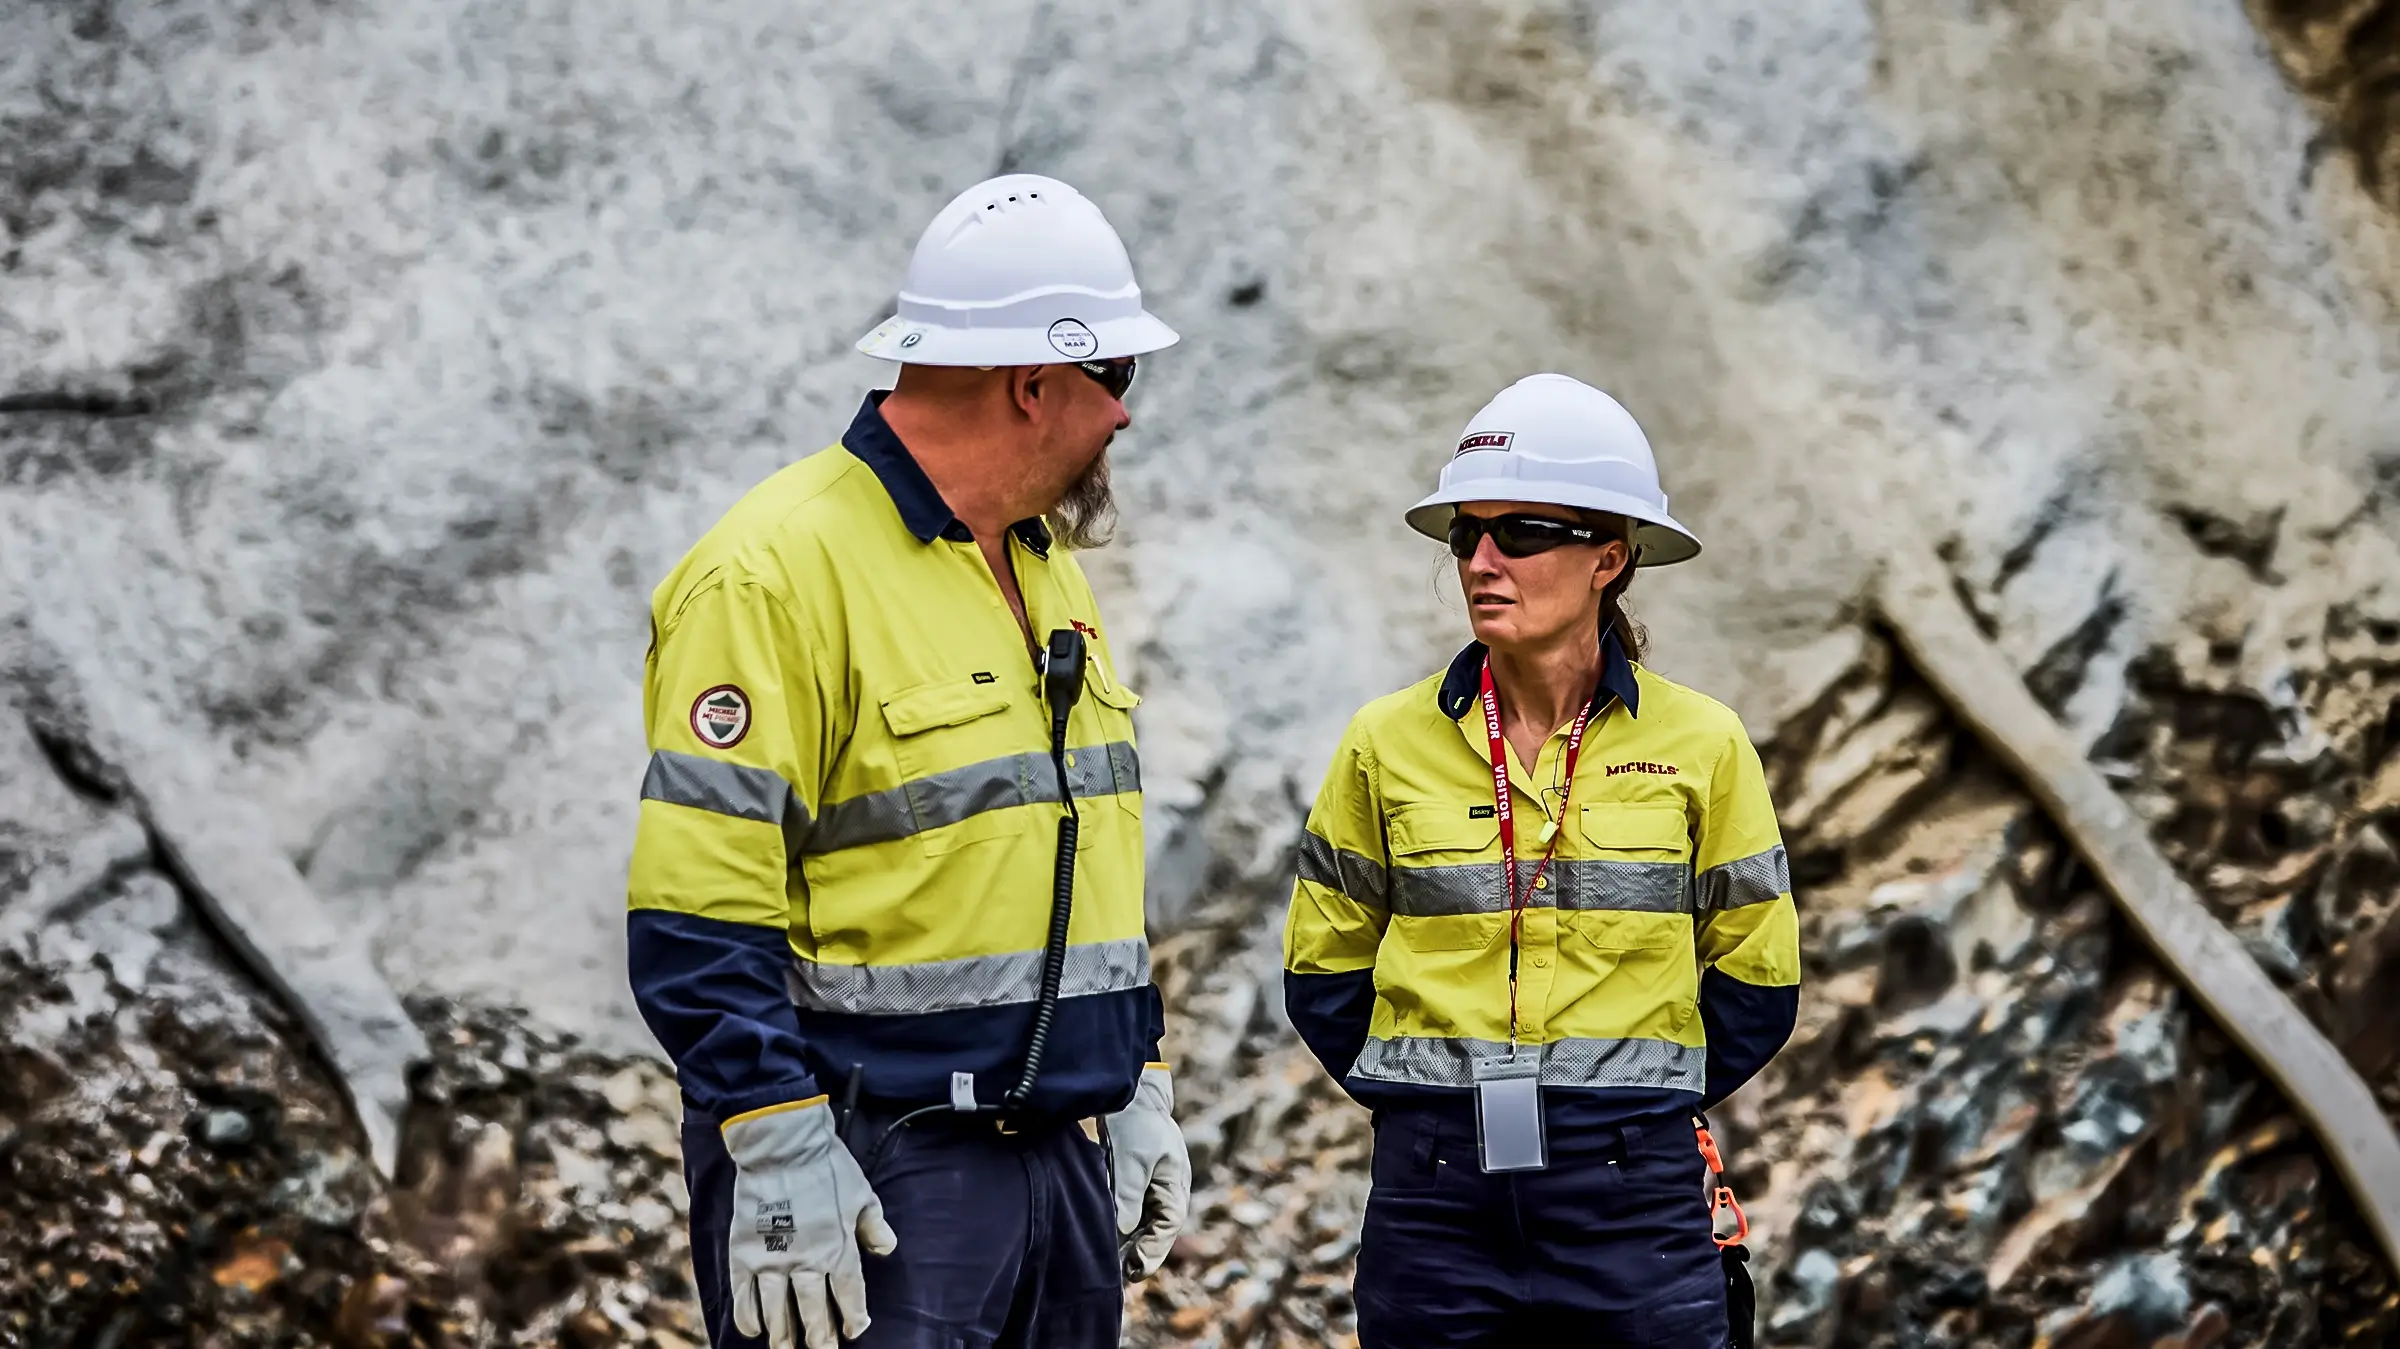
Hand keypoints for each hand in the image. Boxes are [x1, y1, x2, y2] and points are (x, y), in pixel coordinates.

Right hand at [721, 1099, 897, 1348]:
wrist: (782, 1146)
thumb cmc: (827, 1166)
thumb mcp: (862, 1194)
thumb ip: (874, 1226)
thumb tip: (887, 1249)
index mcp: (839, 1249)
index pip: (849, 1295)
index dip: (853, 1317)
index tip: (855, 1330)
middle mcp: (806, 1262)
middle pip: (813, 1312)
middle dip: (820, 1337)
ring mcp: (772, 1260)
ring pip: (778, 1312)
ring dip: (784, 1336)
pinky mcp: (743, 1254)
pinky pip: (744, 1296)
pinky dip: (749, 1317)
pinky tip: (755, 1330)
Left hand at [1103, 1064, 1189, 1280]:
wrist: (1129, 1091)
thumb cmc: (1135, 1123)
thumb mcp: (1130, 1162)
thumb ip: (1128, 1197)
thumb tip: (1123, 1230)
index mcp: (1175, 1183)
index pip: (1168, 1225)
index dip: (1152, 1250)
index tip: (1134, 1269)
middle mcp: (1168, 1186)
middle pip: (1158, 1228)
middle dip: (1142, 1252)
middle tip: (1122, 1276)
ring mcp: (1153, 1182)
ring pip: (1145, 1221)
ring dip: (1132, 1240)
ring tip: (1113, 1262)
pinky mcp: (1136, 1177)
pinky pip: (1134, 1208)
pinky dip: (1123, 1223)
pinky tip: (1108, 1234)